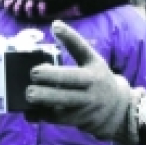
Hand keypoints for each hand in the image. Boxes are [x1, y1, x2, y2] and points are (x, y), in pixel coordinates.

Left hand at [25, 21, 137, 144]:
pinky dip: (41, 115)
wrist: (116, 110)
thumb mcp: (92, 61)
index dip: (70, 37)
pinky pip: (57, 119)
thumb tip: (55, 24)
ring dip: (45, 99)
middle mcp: (91, 87)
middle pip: (71, 80)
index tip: (55, 26)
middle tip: (33, 74)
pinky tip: (29, 112)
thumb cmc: (98, 79)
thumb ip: (74, 45)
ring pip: (63, 103)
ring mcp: (85, 106)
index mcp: (93, 68)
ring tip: (29, 95)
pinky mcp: (77, 120)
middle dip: (51, 77)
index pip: (82, 50)